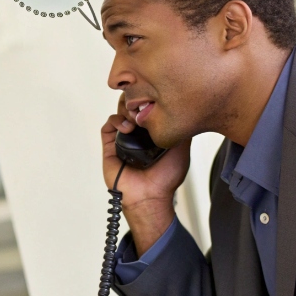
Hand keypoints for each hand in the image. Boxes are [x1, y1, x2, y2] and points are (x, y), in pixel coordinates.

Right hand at [101, 93, 190, 255]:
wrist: (150, 195)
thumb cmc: (166, 178)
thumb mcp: (182, 149)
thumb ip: (183, 130)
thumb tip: (188, 111)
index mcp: (151, 132)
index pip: (147, 107)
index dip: (149, 100)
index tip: (156, 100)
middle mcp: (136, 133)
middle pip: (131, 105)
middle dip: (136, 101)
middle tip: (144, 106)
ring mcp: (122, 138)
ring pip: (118, 112)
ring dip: (126, 109)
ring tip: (135, 117)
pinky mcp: (109, 146)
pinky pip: (107, 126)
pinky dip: (115, 121)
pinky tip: (127, 127)